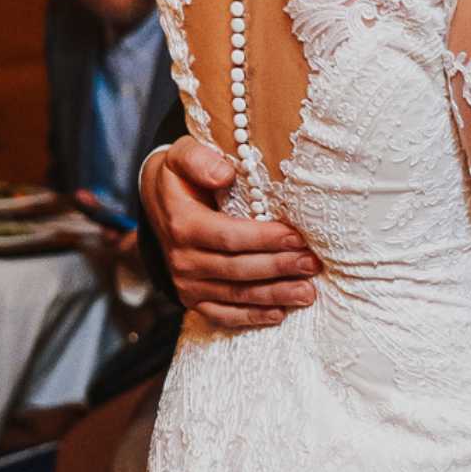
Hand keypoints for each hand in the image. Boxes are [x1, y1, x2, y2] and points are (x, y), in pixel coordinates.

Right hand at [143, 131, 318, 328]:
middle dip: (279, 268)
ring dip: (274, 295)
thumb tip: (225, 174)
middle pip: (238, 269)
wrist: (158, 202)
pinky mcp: (192, 299)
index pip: (229, 237)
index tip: (297, 237)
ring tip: (308, 292)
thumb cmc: (180, 176)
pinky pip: (223, 314)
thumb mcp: (181, 154)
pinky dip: (252, 317)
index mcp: (182, 224)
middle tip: (313, 264)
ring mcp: (186, 283)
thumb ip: (199, 159)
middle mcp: (182, 259)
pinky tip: (280, 313)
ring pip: (236, 294)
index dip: (265, 240)